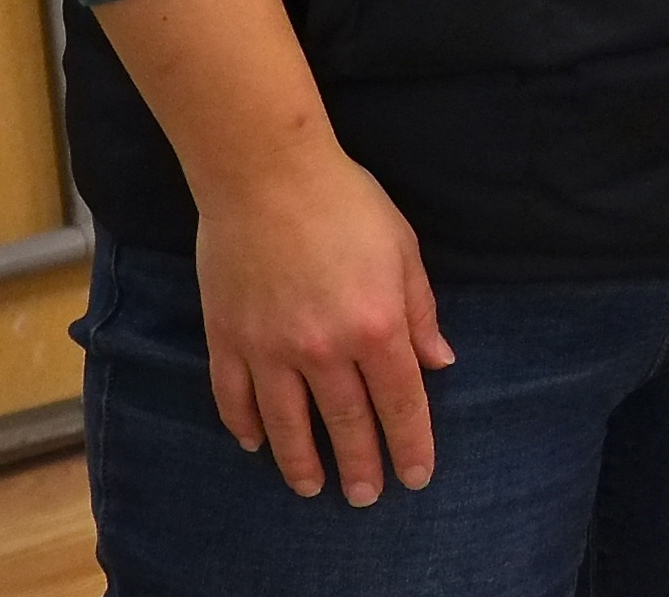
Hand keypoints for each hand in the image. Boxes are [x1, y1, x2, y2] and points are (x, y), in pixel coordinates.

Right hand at [193, 129, 452, 504]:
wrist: (266, 173)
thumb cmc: (345, 202)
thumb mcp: (402, 248)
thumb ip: (420, 310)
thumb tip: (439, 361)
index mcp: (377, 326)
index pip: (401, 402)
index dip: (411, 443)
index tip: (416, 475)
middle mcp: (325, 349)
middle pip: (347, 423)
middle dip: (361, 465)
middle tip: (366, 496)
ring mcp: (270, 348)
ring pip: (287, 424)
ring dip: (302, 462)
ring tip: (312, 486)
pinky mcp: (228, 338)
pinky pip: (235, 397)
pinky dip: (245, 426)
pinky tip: (256, 443)